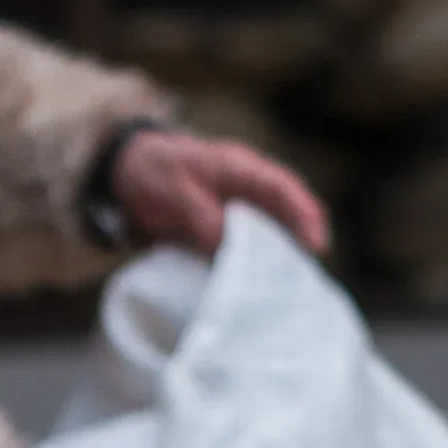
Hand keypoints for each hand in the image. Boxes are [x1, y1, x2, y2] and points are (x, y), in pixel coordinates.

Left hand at [112, 130, 329, 262]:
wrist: (131, 168)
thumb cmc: (154, 174)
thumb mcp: (174, 193)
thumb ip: (200, 217)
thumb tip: (225, 246)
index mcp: (238, 167)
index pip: (280, 187)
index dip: (301, 214)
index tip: (315, 243)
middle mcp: (248, 183)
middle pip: (288, 206)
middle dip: (306, 234)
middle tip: (315, 268)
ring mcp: (241, 201)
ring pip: (276, 222)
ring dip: (289, 247)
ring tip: (299, 279)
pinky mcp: (230, 220)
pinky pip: (255, 236)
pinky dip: (266, 255)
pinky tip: (269, 279)